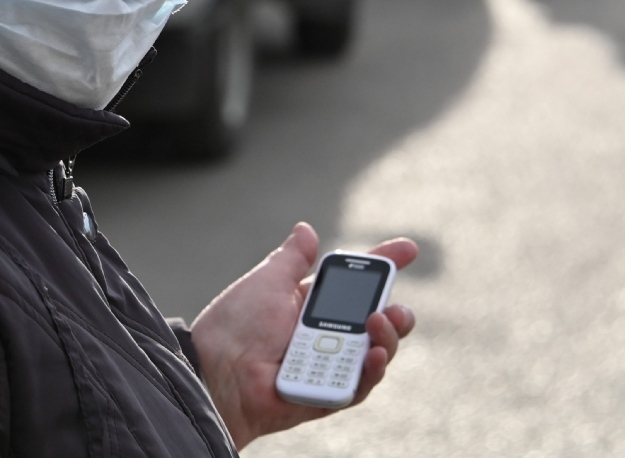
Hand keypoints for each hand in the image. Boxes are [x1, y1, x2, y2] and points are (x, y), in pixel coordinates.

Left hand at [189, 223, 417, 448]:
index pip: (355, 286)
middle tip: (394, 308)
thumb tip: (306, 228)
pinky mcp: (328, 396)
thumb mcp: (268, 281)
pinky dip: (371, 370)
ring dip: (387, 338)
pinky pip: (359, 385)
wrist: (216, 369)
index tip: (409, 250)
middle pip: (375, 324)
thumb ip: (292, 258)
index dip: (382, 267)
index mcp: (310, 307)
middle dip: (395, 314)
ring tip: (379, 323)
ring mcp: (329, 367)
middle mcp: (324, 337)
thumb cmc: (235, 324)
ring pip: (375, 354)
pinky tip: (373, 354)